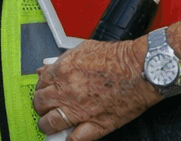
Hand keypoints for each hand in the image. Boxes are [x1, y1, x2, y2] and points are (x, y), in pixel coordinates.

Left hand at [33, 37, 159, 140]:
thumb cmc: (119, 58)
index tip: (45, 90)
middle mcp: (67, 91)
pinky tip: (67, 136)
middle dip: (41, 105)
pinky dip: (67, 139)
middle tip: (46, 106)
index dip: (41, 87)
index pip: (40, 83)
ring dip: (47, 124)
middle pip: (40, 103)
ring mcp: (80, 109)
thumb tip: (47, 67)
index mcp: (63, 70)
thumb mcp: (84, 48)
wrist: (141, 69)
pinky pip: (74, 139)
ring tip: (51, 123)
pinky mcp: (95, 124)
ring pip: (49, 123)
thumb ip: (62, 59)